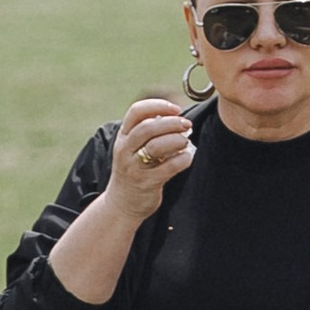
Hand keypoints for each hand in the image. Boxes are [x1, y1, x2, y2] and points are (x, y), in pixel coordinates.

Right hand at [107, 97, 195, 226]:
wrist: (122, 204)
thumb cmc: (134, 170)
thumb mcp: (133, 147)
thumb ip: (150, 132)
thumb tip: (178, 118)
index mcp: (123, 136)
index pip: (136, 111)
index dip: (158, 105)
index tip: (176, 108)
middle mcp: (125, 149)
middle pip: (148, 127)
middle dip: (171, 123)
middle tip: (187, 124)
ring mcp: (134, 167)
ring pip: (156, 146)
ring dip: (176, 140)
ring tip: (186, 141)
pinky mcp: (146, 183)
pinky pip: (168, 167)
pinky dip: (182, 159)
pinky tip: (187, 157)